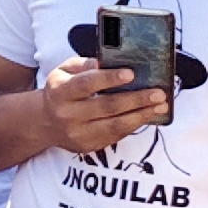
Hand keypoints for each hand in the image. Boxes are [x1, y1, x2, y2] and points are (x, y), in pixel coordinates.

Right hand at [39, 57, 167, 155]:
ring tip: (160, 106)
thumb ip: (86, 65)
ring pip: (115, 125)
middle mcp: (67, 114)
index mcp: (60, 91)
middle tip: (158, 93)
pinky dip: (133, 125)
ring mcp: (78, 133)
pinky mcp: (88, 146)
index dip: (109, 79)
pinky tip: (147, 115)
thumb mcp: (65, 71)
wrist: (46, 122)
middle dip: (136, 99)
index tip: (131, 73)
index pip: (86, 84)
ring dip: (141, 115)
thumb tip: (108, 61)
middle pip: (106, 107)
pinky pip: (115, 136)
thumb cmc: (62, 90)